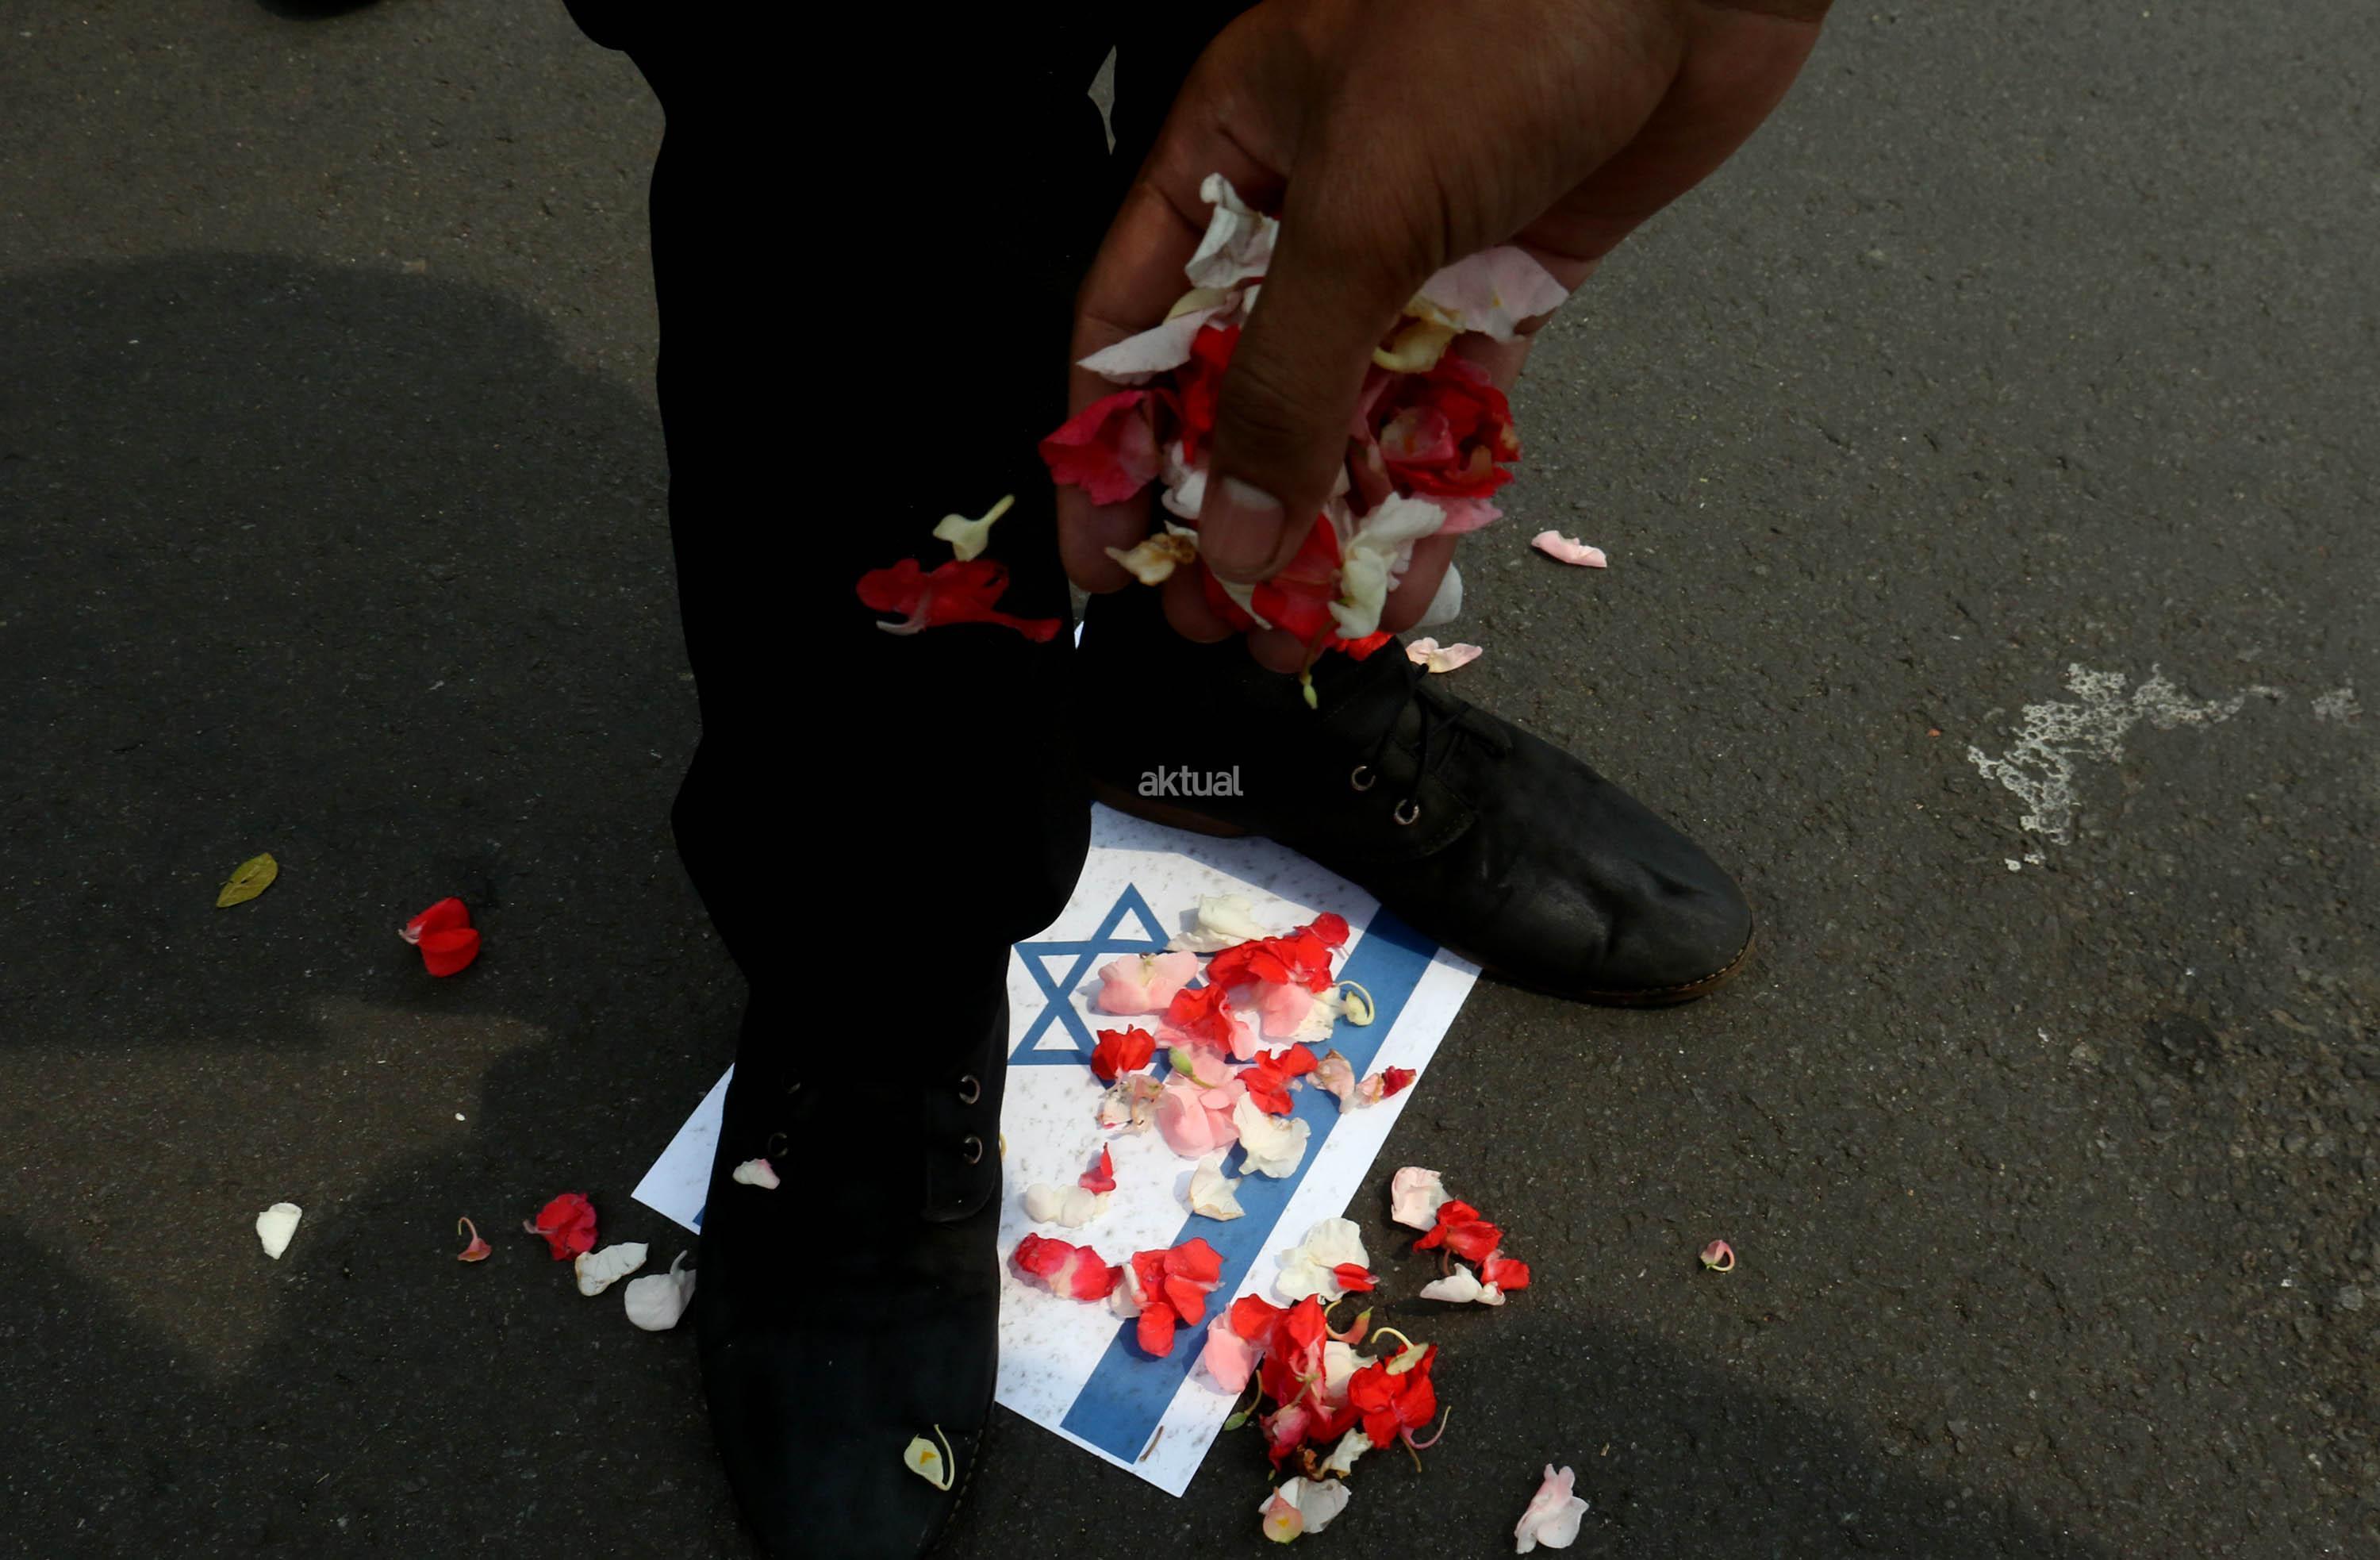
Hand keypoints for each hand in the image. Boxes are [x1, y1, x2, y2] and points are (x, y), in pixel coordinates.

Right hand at [1061, 0, 1830, 670]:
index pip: (1135, 323)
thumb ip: (1288, 382)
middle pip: (1240, 388)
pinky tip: (1401, 575)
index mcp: (1232, 153)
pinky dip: (1422, 494)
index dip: (1111, 446)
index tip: (1109, 552)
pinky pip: (1444, 412)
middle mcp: (1311, 208)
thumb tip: (1236, 528)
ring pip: (1345, 415)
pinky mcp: (1505, 284)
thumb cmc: (1504, 21)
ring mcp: (1411, 251)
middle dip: (1225, 510)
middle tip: (1211, 614)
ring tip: (1298, 623)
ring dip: (1322, 523)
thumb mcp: (1361, 209)